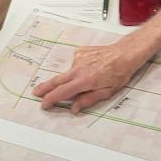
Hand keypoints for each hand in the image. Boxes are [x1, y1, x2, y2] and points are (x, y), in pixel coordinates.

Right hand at [32, 42, 147, 112]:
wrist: (124, 53)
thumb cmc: (119, 73)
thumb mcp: (107, 92)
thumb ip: (89, 100)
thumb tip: (74, 108)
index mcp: (85, 80)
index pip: (62, 92)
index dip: (51, 99)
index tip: (44, 104)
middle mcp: (78, 68)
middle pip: (57, 80)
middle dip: (45, 88)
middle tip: (36, 93)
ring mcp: (78, 58)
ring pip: (68, 73)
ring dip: (71, 79)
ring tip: (89, 79)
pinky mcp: (80, 52)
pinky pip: (75, 64)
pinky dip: (79, 69)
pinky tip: (91, 69)